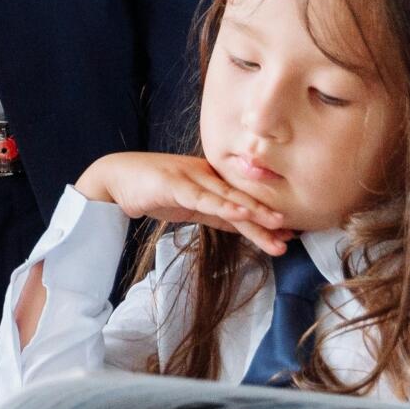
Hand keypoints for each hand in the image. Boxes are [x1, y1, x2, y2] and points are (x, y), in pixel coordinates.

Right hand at [75, 152, 289, 251]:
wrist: (115, 178)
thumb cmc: (152, 190)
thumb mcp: (189, 206)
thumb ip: (215, 214)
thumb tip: (243, 226)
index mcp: (211, 179)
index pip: (243, 201)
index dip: (265, 216)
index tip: (289, 233)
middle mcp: (206, 175)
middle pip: (242, 200)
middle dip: (268, 218)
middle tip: (294, 234)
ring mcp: (191, 177)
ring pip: (229, 199)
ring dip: (254, 213)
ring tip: (278, 227)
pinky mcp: (175, 185)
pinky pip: (204, 198)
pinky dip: (224, 205)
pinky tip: (241, 213)